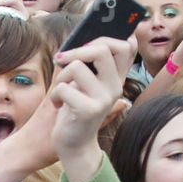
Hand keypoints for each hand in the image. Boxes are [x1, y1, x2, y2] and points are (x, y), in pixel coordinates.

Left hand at [49, 36, 133, 162]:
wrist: (75, 145)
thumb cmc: (76, 109)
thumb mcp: (86, 85)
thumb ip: (88, 65)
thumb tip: (79, 38)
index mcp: (117, 78)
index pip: (127, 46)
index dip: (108, 36)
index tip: (87, 42)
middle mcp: (116, 87)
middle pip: (103, 48)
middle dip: (77, 50)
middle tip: (64, 59)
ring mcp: (104, 99)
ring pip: (77, 66)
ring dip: (61, 76)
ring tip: (61, 90)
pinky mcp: (88, 110)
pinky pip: (64, 87)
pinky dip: (55, 94)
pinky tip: (58, 105)